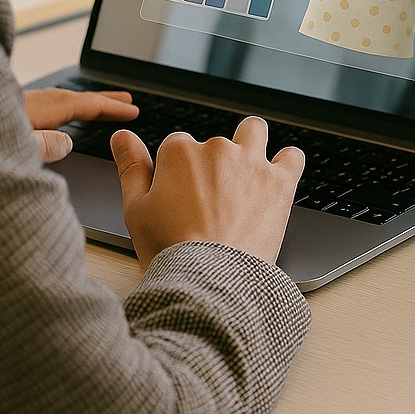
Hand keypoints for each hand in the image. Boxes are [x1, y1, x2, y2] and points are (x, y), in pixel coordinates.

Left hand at [23, 87, 138, 165]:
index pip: (81, 105)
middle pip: (72, 98)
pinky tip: (53, 115)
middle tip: (125, 99)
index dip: (109, 107)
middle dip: (101, 99)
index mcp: (33, 111)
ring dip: (80, 102)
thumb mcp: (11, 149)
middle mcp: (25, 103)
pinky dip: (59, 106)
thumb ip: (42, 145)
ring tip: (96, 106)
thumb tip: (67, 143)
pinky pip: (42, 104)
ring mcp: (12, 105)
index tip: (132, 110)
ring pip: (56, 99)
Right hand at [110, 115, 303, 271]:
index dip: (177, 171)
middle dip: (213, 164)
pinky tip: (277, 177)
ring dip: (250, 144)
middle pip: (214, 143)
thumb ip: (130, 166)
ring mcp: (251, 163)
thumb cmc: (170, 250)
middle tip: (210, 200)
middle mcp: (216, 148)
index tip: (181, 196)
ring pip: (253, 131)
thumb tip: (122, 135)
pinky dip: (286, 163)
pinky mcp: (280, 182)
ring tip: (245, 173)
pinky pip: (292, 156)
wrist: (212, 282)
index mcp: (179, 152)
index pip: (177, 145)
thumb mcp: (135, 209)